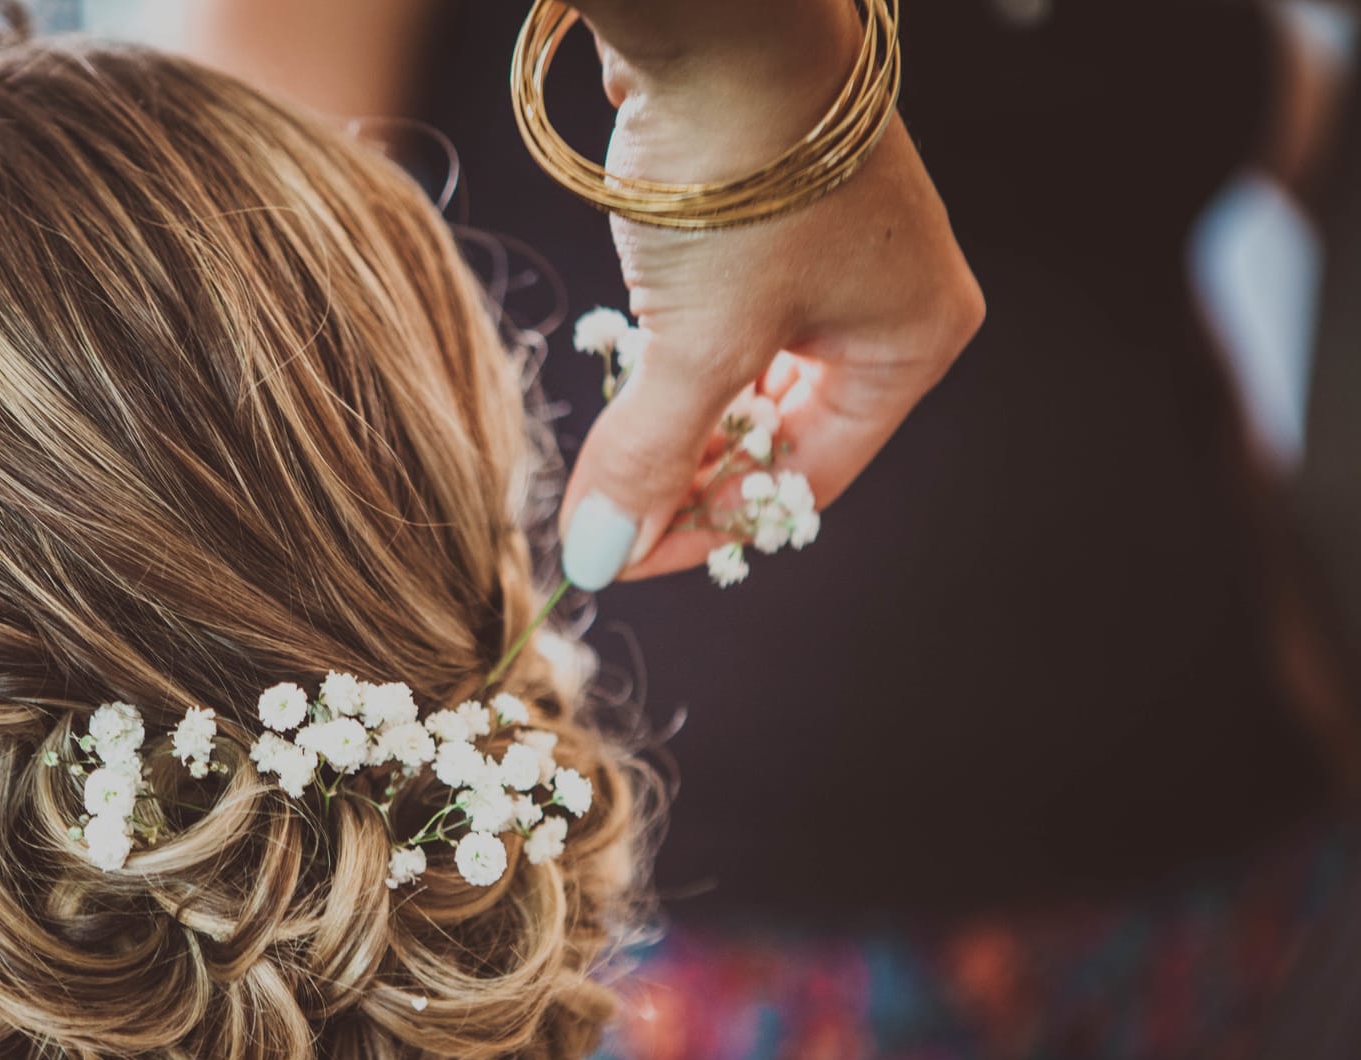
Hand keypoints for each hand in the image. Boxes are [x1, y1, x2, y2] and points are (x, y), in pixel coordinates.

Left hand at [556, 0, 984, 587]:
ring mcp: (829, 257)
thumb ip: (651, 455)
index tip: (621, 555)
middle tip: (607, 512)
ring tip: (612, 446)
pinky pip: (721, 322)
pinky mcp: (769, 220)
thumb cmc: (743, 180)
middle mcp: (886, 302)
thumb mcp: (697, 341)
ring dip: (678, 419)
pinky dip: (673, 358)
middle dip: (692, 474)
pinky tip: (627, 373)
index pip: (807, 479)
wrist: (716, 27)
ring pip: (745, 380)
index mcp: (912, 340)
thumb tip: (598, 552)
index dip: (710, 528)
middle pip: (779, 434)